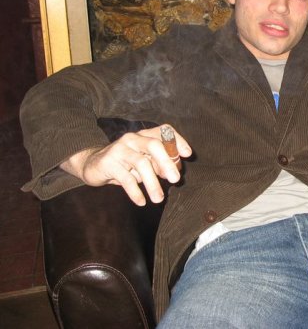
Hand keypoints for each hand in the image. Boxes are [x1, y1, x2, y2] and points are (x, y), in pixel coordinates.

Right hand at [60, 125, 191, 205]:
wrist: (92, 164)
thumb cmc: (125, 163)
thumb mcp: (144, 161)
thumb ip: (159, 164)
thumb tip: (175, 172)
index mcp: (144, 135)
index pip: (164, 131)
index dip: (177, 141)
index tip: (188, 155)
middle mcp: (133, 139)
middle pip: (153, 145)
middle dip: (166, 162)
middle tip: (176, 179)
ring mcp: (119, 149)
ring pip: (141, 164)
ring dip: (152, 183)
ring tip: (159, 199)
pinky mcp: (108, 163)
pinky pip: (126, 179)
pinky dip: (135, 192)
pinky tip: (141, 202)